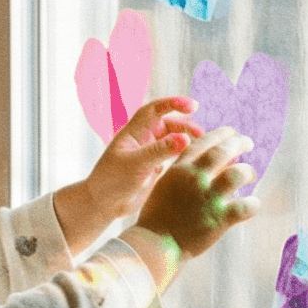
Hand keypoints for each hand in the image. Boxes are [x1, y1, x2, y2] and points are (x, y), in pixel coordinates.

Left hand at [57, 95, 199, 249]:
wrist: (105, 204)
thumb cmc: (112, 181)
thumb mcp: (136, 164)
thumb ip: (160, 151)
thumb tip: (186, 138)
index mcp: (134, 131)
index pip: (154, 109)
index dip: (172, 103)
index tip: (192, 105)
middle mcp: (143, 139)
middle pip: (169, 124)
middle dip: (186, 125)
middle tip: (201, 134)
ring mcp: (150, 153)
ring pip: (173, 139)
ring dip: (188, 139)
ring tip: (203, 146)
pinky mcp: (156, 167)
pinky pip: (174, 156)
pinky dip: (186, 154)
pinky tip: (197, 159)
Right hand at [129, 124, 259, 261]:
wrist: (156, 245)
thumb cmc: (159, 216)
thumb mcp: (167, 185)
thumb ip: (186, 172)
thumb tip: (215, 163)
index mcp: (180, 169)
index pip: (204, 141)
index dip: (221, 134)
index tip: (232, 133)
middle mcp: (195, 179)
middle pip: (223, 151)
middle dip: (239, 143)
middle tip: (248, 143)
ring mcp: (208, 198)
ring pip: (238, 174)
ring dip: (248, 171)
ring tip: (250, 174)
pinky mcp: (219, 219)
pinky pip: (246, 206)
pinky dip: (253, 204)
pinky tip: (253, 204)